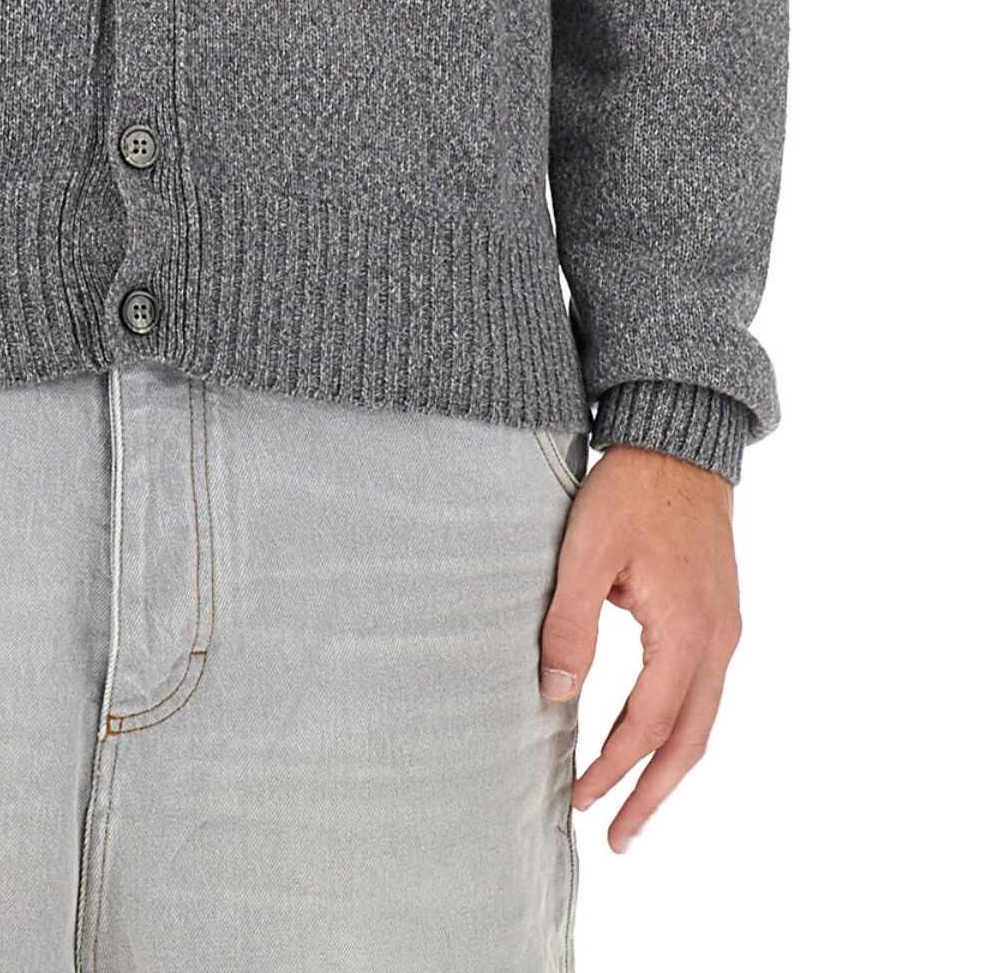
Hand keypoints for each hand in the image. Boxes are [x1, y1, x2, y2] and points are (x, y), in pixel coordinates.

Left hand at [537, 443, 741, 851]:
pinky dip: (679, 729)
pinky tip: (652, 739)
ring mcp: (725, 629)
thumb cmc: (631, 488)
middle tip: (618, 840)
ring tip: (634, 807)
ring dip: (668, 768)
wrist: (680, 439)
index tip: (580, 801)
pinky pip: (704, 691)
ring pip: (702, 721)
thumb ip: (568, 621)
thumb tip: (554, 694)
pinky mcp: (720, 615)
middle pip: (690, 741)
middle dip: (652, 795)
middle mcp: (717, 639)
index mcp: (685, 629)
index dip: (614, 769)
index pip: (649, 724)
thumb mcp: (586, 547)